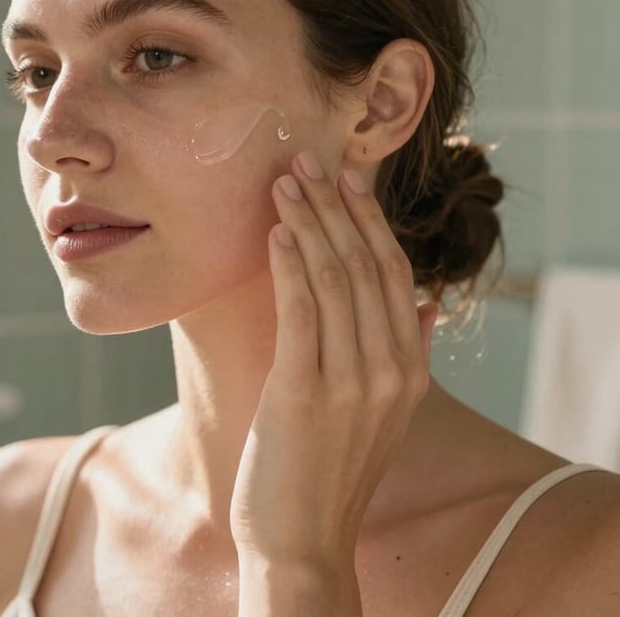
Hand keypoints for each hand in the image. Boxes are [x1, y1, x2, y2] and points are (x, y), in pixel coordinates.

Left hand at [229, 150, 438, 568]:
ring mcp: (351, 382)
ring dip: (308, 224)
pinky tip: (278, 232)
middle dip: (335, 208)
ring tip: (284, 184)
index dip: (371, 222)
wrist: (304, 543)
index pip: (395, 275)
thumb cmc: (333, 471)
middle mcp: (390, 370)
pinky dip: (290, 266)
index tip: (348, 180)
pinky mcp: (304, 392)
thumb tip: (428, 304)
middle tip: (307, 163)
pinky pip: (301, 312)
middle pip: (365, 266)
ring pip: (334, 279)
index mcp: (410, 370)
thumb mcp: (385, 414)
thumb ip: (408, 354)